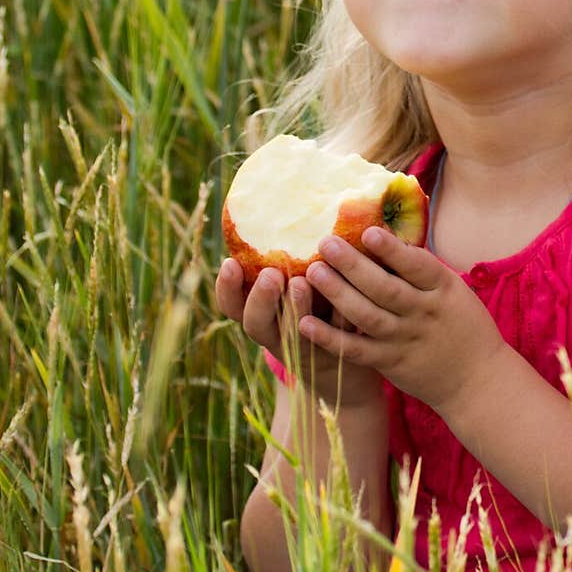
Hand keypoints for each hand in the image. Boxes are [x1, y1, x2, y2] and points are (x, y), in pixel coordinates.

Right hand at [214, 257, 383, 410]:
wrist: (343, 368)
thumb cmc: (312, 312)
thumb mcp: (289, 291)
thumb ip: (285, 263)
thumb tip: (278, 203)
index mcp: (261, 316)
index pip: (232, 306)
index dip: (227, 288)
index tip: (230, 262)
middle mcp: (277, 335)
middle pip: (257, 323)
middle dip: (261, 298)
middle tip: (271, 274)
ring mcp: (306, 348)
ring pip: (295, 335)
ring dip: (295, 310)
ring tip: (303, 282)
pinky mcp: (339, 353)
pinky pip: (338, 338)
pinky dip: (339, 320)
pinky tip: (344, 300)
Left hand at [296, 228, 507, 415]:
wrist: (477, 380)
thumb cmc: (463, 325)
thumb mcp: (453, 291)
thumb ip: (422, 269)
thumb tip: (385, 230)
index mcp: (443, 290)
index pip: (418, 266)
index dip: (392, 250)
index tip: (367, 232)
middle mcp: (424, 314)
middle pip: (386, 289)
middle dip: (353, 265)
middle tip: (325, 243)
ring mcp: (406, 340)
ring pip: (368, 316)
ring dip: (338, 294)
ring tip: (313, 272)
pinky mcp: (390, 363)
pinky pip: (356, 351)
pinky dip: (330, 338)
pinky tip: (305, 323)